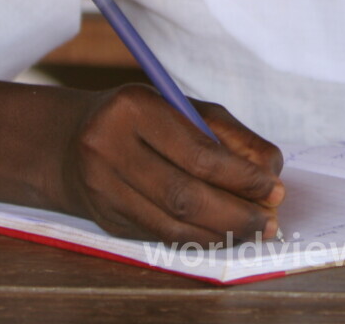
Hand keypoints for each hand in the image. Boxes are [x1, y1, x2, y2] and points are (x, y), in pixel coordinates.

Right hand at [60, 85, 284, 244]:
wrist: (69, 141)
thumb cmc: (144, 119)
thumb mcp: (185, 108)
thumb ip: (230, 135)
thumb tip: (270, 172)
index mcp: (133, 108)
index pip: (198, 153)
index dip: (242, 177)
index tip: (275, 189)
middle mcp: (108, 147)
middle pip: (183, 195)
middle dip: (236, 213)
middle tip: (270, 221)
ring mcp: (102, 187)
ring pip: (171, 224)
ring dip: (221, 232)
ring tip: (255, 230)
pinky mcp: (105, 219)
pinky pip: (161, 235)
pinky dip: (199, 237)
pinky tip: (224, 233)